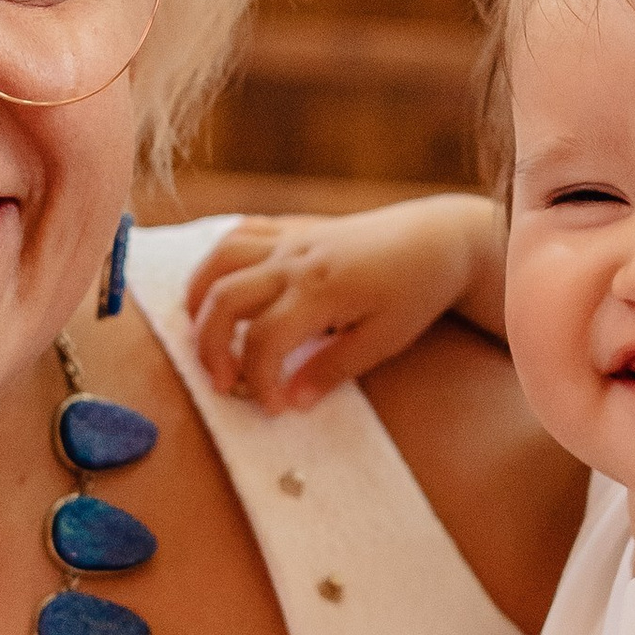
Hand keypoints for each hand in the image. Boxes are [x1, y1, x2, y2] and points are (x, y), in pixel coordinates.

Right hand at [187, 197, 503, 411]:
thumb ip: (334, 369)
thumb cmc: (416, 292)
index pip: (263, 340)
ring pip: (218, 261)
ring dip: (198, 301)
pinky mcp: (291, 227)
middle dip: (210, 348)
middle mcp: (295, 258)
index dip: (259, 381)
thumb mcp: (384, 340)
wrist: (436, 239)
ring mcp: (289, 238)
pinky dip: (216, 263)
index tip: (274, 408)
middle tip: (222, 385)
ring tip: (201, 338)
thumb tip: (292, 401)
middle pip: (223, 299)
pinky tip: (218, 291)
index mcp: (321, 289)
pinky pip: (238, 235)